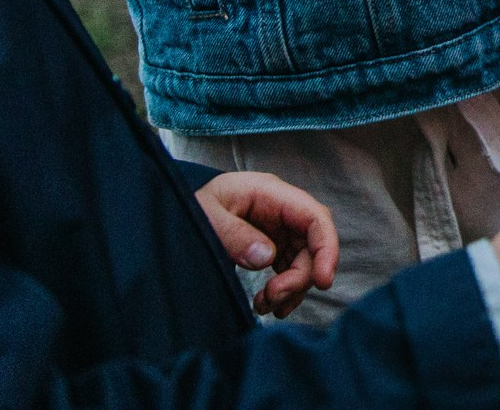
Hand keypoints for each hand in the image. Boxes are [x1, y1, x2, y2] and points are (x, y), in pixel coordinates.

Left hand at [195, 171, 339, 318]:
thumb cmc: (189, 207)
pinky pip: (290, 268)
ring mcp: (278, 229)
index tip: (323, 281)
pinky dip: (285, 290)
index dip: (326, 248)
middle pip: (312, 244)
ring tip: (263, 305)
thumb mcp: (205, 215)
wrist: (173, 213)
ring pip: (304, 260)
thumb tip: (266, 257)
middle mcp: (281, 210)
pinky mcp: (272, 246)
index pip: (315, 217)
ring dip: (291, 288)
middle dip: (300, 277)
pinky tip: (268, 304)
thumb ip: (234, 235)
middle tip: (272, 298)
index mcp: (270, 193)